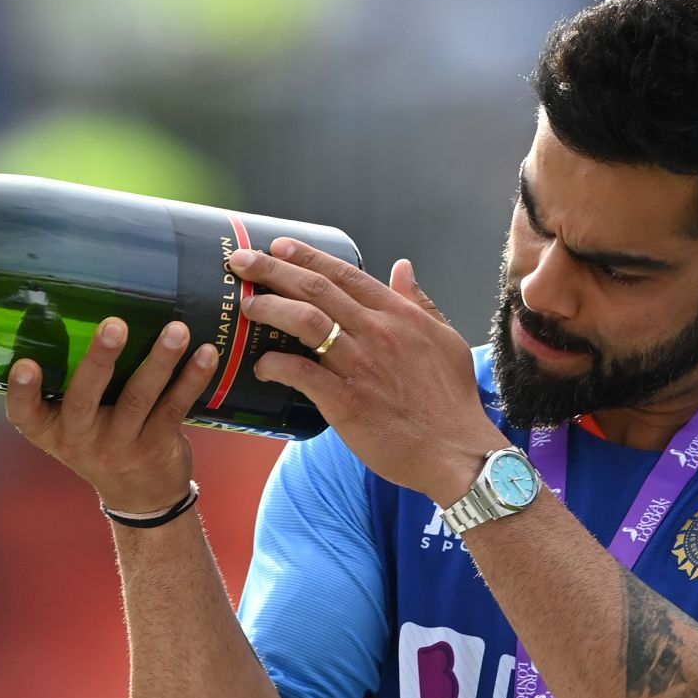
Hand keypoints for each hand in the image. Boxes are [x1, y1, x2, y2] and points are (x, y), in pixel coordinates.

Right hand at [5, 316, 220, 512]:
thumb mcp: (74, 425)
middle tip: (114, 325)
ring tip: (176, 330)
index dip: (21, 391)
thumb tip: (88, 309)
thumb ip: (75, 385)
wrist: (140, 498)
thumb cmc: (101, 441)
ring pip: (138, 398)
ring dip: (159, 361)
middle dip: (100, 359)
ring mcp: (119, 446)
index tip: (24, 365)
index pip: (25, 414)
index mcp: (50, 430)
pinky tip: (206, 354)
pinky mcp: (155, 447)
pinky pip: (174, 408)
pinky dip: (191, 379)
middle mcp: (80, 441)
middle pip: (85, 399)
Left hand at [233, 240, 506, 503]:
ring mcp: (360, 365)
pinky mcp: (345, 402)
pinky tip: (261, 365)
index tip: (278, 246)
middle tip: (241, 262)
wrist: (456, 452)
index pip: (344, 273)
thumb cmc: (452, 401)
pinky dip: (275, 365)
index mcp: (399, 315)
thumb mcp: (445, 339)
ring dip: (269, 308)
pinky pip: (300, 373)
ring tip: (246, 305)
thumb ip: (419, 302)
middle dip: (272, 269)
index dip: (306, 256)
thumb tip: (402, 268)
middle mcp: (377, 332)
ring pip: (305, 321)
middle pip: (316, 288)